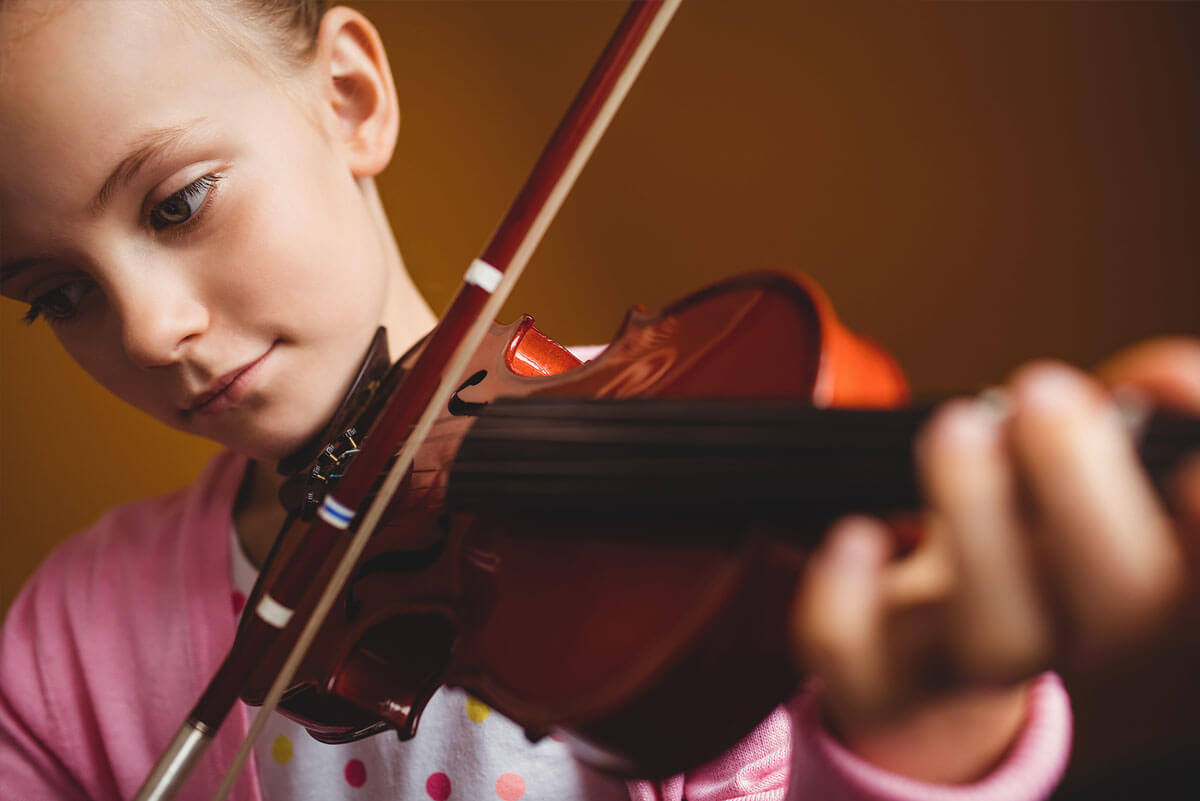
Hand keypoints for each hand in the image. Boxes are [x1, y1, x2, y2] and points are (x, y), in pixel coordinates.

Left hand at [791, 336, 1199, 782]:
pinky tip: (855, 535)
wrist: (927, 668)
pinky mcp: (883, 679)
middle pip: (1120, 598)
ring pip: (1000, 636)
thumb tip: (1160, 379)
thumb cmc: (1018, 545)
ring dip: (978, 523)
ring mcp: (977, 665)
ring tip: (959, 428)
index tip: (1188, 463)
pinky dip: (850, 601)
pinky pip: (863, 660)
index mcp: (1149, 582)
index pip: (1195, 570)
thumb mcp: (1082, 473)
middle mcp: (1077, 633)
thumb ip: (1133, 419)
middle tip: (1045, 392)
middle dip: (1084, 488)